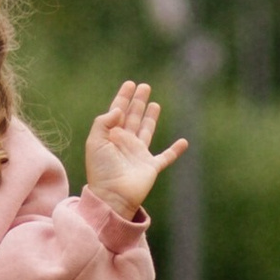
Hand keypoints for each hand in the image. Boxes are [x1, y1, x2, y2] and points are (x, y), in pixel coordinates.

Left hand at [84, 80, 185, 219]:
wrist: (112, 196)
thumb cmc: (101, 170)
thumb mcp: (95, 142)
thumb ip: (104, 123)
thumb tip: (118, 110)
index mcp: (111, 136)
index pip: (117, 112)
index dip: (123, 98)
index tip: (130, 84)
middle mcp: (125, 143)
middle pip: (133, 117)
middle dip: (138, 102)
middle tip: (144, 86)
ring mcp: (138, 154)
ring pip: (146, 131)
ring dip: (150, 117)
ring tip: (155, 104)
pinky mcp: (150, 167)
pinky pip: (165, 157)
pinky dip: (175, 151)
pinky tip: (183, 142)